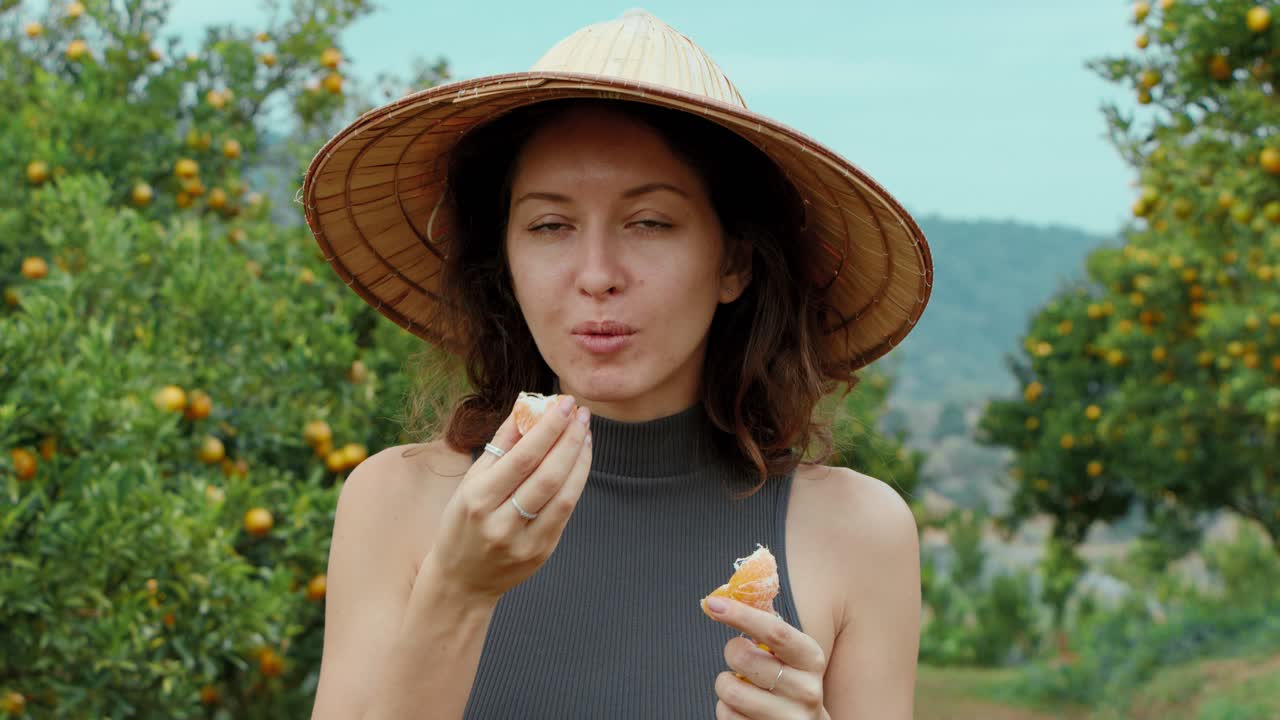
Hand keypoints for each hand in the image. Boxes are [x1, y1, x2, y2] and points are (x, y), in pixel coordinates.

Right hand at [420, 394, 592, 602]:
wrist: (461, 581)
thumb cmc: (463, 522)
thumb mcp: (470, 482)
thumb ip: (500, 446)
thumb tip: (527, 407)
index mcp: (478, 499)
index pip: (522, 457)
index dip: (549, 428)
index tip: (564, 403)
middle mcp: (501, 522)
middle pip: (547, 475)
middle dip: (569, 439)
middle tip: (581, 413)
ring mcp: (524, 541)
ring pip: (562, 494)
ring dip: (579, 459)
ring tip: (585, 433)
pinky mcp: (541, 553)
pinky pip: (565, 512)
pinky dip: (576, 483)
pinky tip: (580, 462)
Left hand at [704, 597, 828, 719]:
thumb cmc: (791, 682)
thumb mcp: (790, 653)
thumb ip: (765, 624)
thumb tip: (728, 594)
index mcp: (811, 659)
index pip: (775, 631)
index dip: (741, 615)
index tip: (714, 604)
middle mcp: (805, 690)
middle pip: (744, 658)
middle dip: (731, 652)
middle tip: (741, 657)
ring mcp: (788, 719)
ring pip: (730, 689)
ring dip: (727, 683)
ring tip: (744, 686)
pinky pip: (726, 715)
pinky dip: (726, 708)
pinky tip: (745, 709)